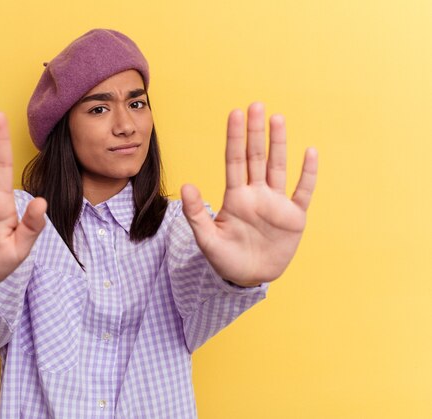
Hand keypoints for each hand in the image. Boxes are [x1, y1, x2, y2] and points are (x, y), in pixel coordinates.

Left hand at [181, 102, 317, 286]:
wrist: (248, 277)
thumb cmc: (225, 258)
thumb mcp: (207, 239)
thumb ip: (197, 214)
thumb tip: (187, 185)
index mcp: (235, 197)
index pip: (234, 161)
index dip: (235, 138)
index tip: (235, 114)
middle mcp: (256, 194)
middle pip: (256, 158)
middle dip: (255, 133)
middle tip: (256, 106)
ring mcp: (276, 204)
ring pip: (278, 168)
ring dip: (278, 145)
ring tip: (277, 119)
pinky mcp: (294, 218)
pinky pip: (303, 192)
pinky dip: (307, 174)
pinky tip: (310, 152)